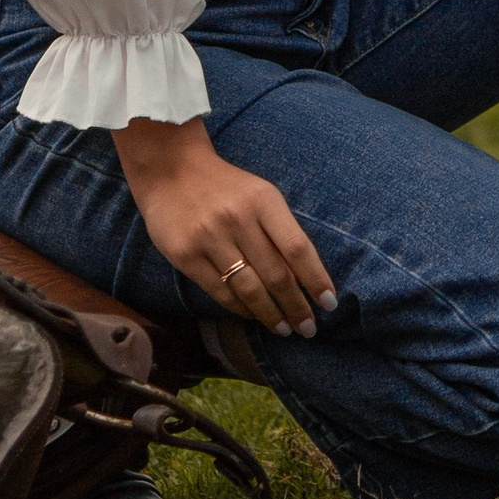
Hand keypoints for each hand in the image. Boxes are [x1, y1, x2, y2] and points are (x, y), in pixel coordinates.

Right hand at [115, 116, 335, 337]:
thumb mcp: (259, 196)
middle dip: (296, 307)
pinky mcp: (185, 256)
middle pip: (276, 274)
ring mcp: (209, 238)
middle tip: (308, 329)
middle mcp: (238, 219)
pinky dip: (241, 309)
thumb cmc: (226, 187)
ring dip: (270, 315)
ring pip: (249, 289)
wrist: (170, 170)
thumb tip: (305, 280)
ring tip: (285, 329)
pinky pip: (220, 292)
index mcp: (263, 200)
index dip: (316, 280)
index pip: (297, 248)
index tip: (329, 303)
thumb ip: (281, 231)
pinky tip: (253, 315)